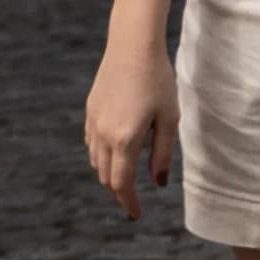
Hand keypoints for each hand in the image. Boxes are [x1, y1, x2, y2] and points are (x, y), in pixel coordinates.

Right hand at [83, 41, 178, 207]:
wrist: (133, 44)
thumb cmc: (158, 80)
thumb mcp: (169, 118)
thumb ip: (162, 154)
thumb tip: (158, 183)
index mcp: (124, 140)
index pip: (122, 185)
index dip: (129, 203)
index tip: (137, 215)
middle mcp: (103, 134)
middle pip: (106, 177)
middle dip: (120, 191)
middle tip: (133, 199)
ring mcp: (93, 121)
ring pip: (96, 161)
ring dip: (110, 174)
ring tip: (126, 176)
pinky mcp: (90, 109)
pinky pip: (91, 143)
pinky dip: (102, 155)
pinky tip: (115, 151)